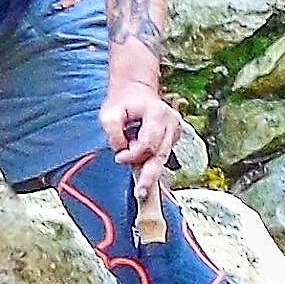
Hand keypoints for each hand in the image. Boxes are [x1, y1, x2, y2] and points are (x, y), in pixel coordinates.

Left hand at [100, 55, 182, 186]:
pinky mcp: (174, 136)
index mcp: (157, 113)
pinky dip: (153, 162)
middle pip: (161, 154)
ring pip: (163, 157)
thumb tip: (121, 150)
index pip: (148, 143)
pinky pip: (163, 154)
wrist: (136, 90)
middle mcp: (171, 122)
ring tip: (142, 189)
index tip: (119, 157)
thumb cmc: (122, 101)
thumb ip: (113, 131)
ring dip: (151, 171)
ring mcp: (175, 129)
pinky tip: (144, 167)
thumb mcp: (109, 112)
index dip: (133, 155)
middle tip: (141, 193)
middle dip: (150, 176)